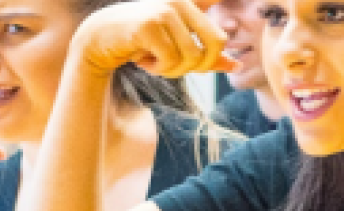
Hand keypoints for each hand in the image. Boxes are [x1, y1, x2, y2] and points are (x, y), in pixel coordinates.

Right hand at [73, 0, 236, 76]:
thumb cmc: (143, 42)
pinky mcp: (150, 24)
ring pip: (192, 57)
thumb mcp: (177, 46)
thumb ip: (206, 54)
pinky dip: (160, 69)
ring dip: (175, 71)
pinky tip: (144, 60)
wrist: (99, 39)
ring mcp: (165, 10)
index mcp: (192, 3)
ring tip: (157, 63)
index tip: (243, 5)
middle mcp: (181, 1)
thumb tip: (236, 65)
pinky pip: (172, 60)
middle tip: (178, 68)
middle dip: (202, 65)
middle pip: (217, 42)